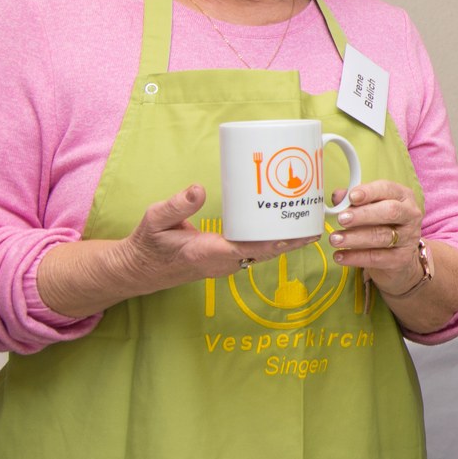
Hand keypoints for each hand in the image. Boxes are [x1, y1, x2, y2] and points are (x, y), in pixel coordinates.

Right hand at [118, 184, 313, 293]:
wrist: (140, 269)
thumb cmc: (148, 245)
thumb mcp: (154, 221)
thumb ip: (175, 206)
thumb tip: (198, 189)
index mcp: (207, 253)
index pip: (249, 250)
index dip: (276, 243)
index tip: (298, 235)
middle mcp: (222, 262)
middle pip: (265, 252)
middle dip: (291, 239)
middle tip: (317, 222)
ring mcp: (226, 263)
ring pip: (263, 253)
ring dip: (286, 240)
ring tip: (311, 221)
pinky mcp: (227, 259)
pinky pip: (255, 251)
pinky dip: (273, 240)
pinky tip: (287, 226)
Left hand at [330, 179, 430, 295]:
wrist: (400, 257)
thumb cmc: (382, 225)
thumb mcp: (371, 209)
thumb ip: (354, 202)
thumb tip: (338, 196)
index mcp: (403, 196)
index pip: (388, 189)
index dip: (369, 192)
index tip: (351, 197)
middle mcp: (410, 215)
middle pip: (390, 212)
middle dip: (364, 215)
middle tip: (341, 219)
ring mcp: (408, 238)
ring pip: (382, 236)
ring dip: (355, 238)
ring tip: (335, 239)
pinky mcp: (401, 259)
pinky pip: (376, 257)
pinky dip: (355, 257)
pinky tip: (340, 256)